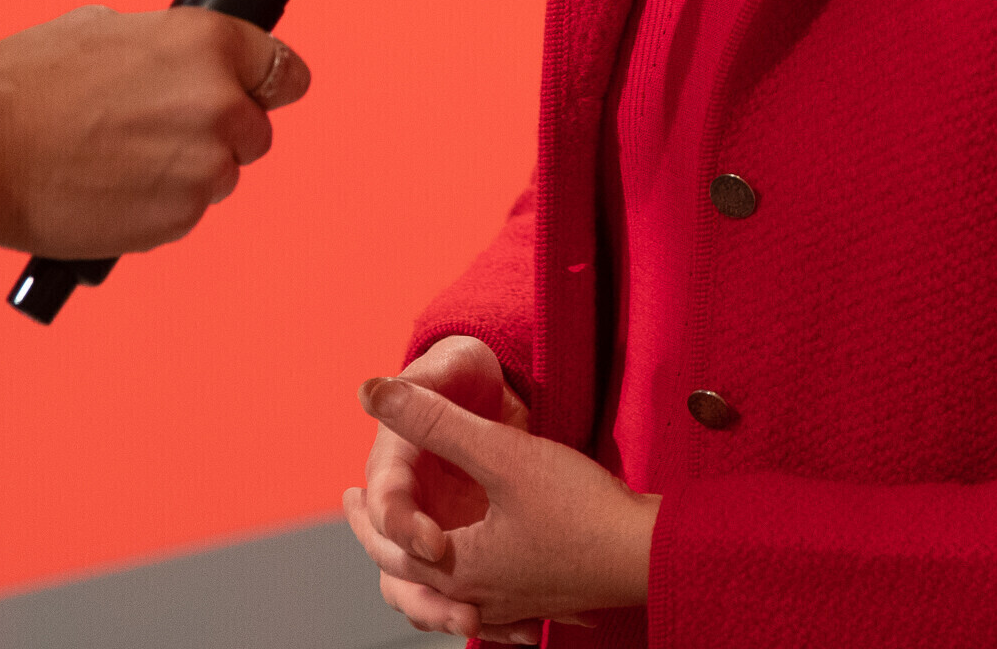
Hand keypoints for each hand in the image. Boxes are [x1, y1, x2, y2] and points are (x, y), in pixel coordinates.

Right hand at [0, 5, 307, 255]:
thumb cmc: (22, 85)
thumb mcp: (105, 27)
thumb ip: (166, 46)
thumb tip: (183, 61)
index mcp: (208, 43)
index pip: (285, 71)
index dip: (266, 85)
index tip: (258, 95)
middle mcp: (219, 103)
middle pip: (256, 130)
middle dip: (220, 132)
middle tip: (159, 133)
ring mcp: (203, 166)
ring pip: (222, 174)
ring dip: (187, 171)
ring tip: (119, 160)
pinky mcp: (178, 218)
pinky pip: (186, 212)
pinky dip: (159, 206)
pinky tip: (110, 189)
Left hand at [344, 339, 656, 638]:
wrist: (646, 553)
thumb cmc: (578, 508)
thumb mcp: (500, 452)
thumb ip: (435, 421)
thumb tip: (374, 391)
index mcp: (454, 566)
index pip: (387, 545)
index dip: (363, 515)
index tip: (350, 493)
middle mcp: (474, 596)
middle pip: (410, 577)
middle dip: (385, 542)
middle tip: (367, 515)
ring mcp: (509, 605)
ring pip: (445, 597)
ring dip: (421, 571)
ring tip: (420, 545)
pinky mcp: (539, 602)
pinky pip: (485, 605)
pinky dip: (464, 591)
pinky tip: (481, 573)